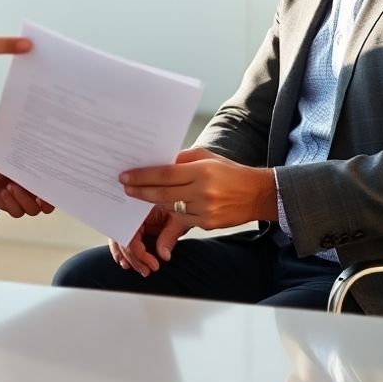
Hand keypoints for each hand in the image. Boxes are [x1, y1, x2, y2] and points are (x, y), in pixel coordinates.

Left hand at [0, 153, 53, 217]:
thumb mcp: (11, 159)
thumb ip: (27, 163)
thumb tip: (41, 163)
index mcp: (37, 174)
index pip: (54, 185)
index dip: (57, 190)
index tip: (52, 189)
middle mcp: (33, 188)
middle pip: (49, 204)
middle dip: (45, 203)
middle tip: (38, 198)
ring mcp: (23, 198)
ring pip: (33, 210)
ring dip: (22, 199)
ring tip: (10, 186)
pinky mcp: (12, 206)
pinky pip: (18, 212)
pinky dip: (11, 204)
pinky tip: (3, 193)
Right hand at [109, 205, 191, 277]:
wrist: (188, 197)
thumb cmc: (183, 203)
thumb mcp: (180, 219)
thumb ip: (169, 236)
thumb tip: (164, 255)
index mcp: (140, 206)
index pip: (130, 233)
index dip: (138, 253)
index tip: (153, 265)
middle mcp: (132, 210)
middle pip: (122, 237)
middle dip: (132, 258)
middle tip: (146, 271)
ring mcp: (132, 216)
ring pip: (119, 238)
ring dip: (125, 255)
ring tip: (134, 268)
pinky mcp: (135, 222)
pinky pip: (125, 236)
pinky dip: (124, 250)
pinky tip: (126, 262)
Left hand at [120, 147, 275, 230]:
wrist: (258, 194)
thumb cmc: (230, 171)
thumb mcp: (207, 157)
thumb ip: (182, 159)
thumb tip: (157, 161)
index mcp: (201, 170)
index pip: (165, 173)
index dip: (142, 176)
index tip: (125, 177)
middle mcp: (203, 191)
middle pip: (163, 194)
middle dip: (140, 192)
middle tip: (125, 189)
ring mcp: (205, 210)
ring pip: (170, 208)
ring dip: (154, 203)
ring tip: (140, 196)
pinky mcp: (208, 224)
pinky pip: (182, 219)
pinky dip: (172, 213)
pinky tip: (165, 207)